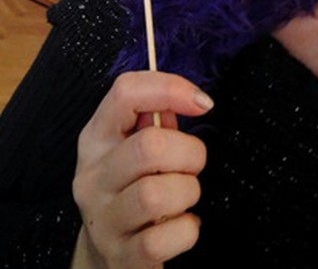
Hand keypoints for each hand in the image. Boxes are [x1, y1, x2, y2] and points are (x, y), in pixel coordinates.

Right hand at [71, 71, 212, 268]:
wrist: (111, 252)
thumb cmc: (134, 186)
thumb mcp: (136, 147)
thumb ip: (159, 119)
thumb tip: (191, 99)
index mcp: (96, 138)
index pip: (126, 92)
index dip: (171, 89)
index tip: (203, 103)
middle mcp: (92, 176)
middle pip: (150, 145)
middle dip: (189, 153)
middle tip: (191, 165)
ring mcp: (103, 218)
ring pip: (157, 194)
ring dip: (187, 192)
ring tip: (182, 196)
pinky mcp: (120, 255)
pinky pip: (164, 238)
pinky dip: (186, 229)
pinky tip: (180, 224)